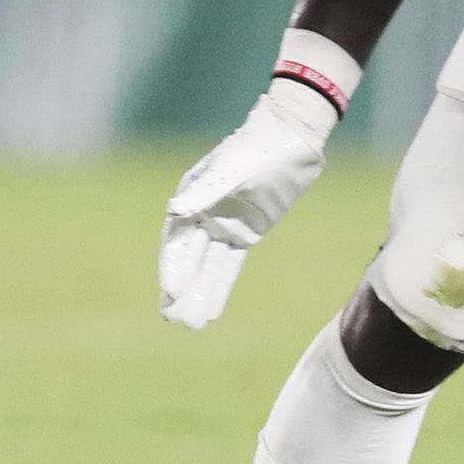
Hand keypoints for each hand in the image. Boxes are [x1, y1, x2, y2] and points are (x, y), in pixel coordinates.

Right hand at [158, 82, 334, 328]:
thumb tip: (176, 209)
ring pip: (208, 266)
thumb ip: (207, 191)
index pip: (178, 240)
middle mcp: (203, 213)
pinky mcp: (247, 231)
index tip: (171, 294)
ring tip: (191, 325)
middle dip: (182, 290)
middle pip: (189, 259)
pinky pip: (230, 265)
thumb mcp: (234, 168)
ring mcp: (225, 224)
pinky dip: (220, 286)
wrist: (293, 138)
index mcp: (192, 196)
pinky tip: (213, 309)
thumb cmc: (259, 147)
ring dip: (199, 294)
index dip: (173, 268)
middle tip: (174, 321)